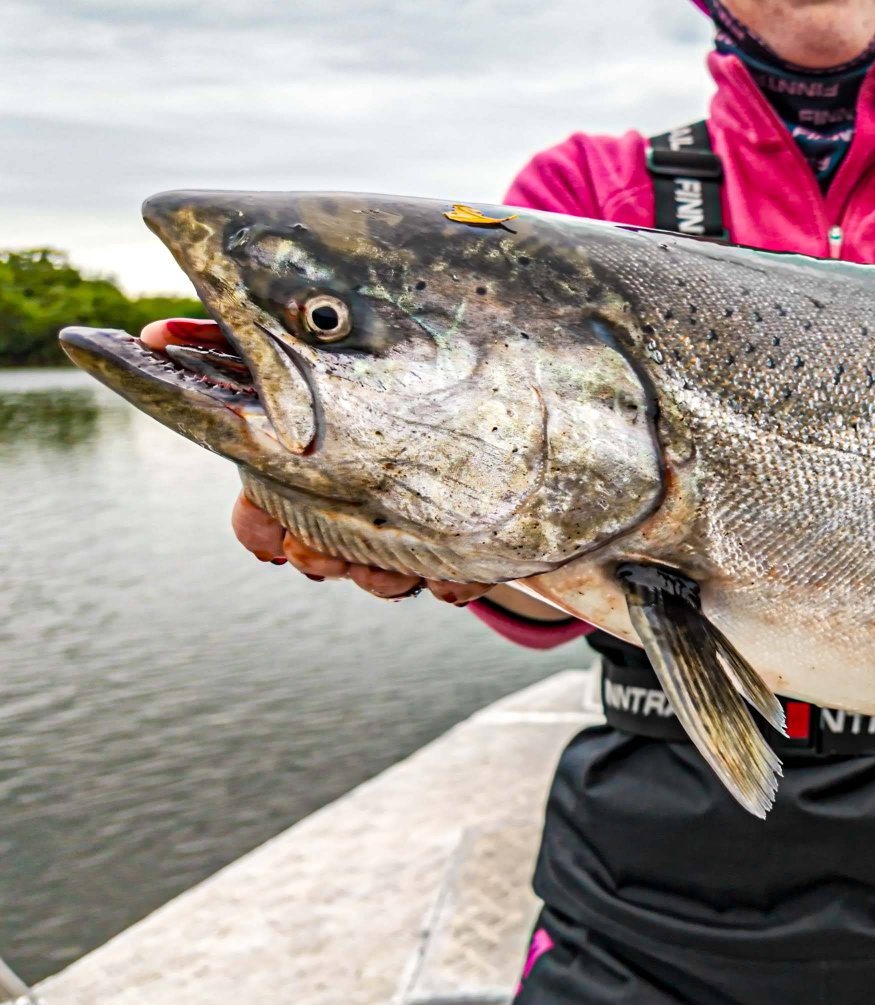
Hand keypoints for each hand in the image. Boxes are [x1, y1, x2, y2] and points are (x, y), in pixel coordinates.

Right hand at [137, 318, 494, 607]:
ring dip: (380, 575)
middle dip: (321, 556)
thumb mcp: (320, 350)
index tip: (273, 542)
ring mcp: (409, 529)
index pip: (263, 517)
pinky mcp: (469, 544)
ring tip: (399, 562)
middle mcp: (355, 507)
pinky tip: (454, 577)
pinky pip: (456, 576)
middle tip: (327, 552)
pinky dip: (452, 580)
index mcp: (313, 470)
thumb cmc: (390, 362)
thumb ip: (238, 347)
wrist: (499, 394)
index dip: (262, 532)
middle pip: (319, 552)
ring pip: (380, 573)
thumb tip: (155, 333)